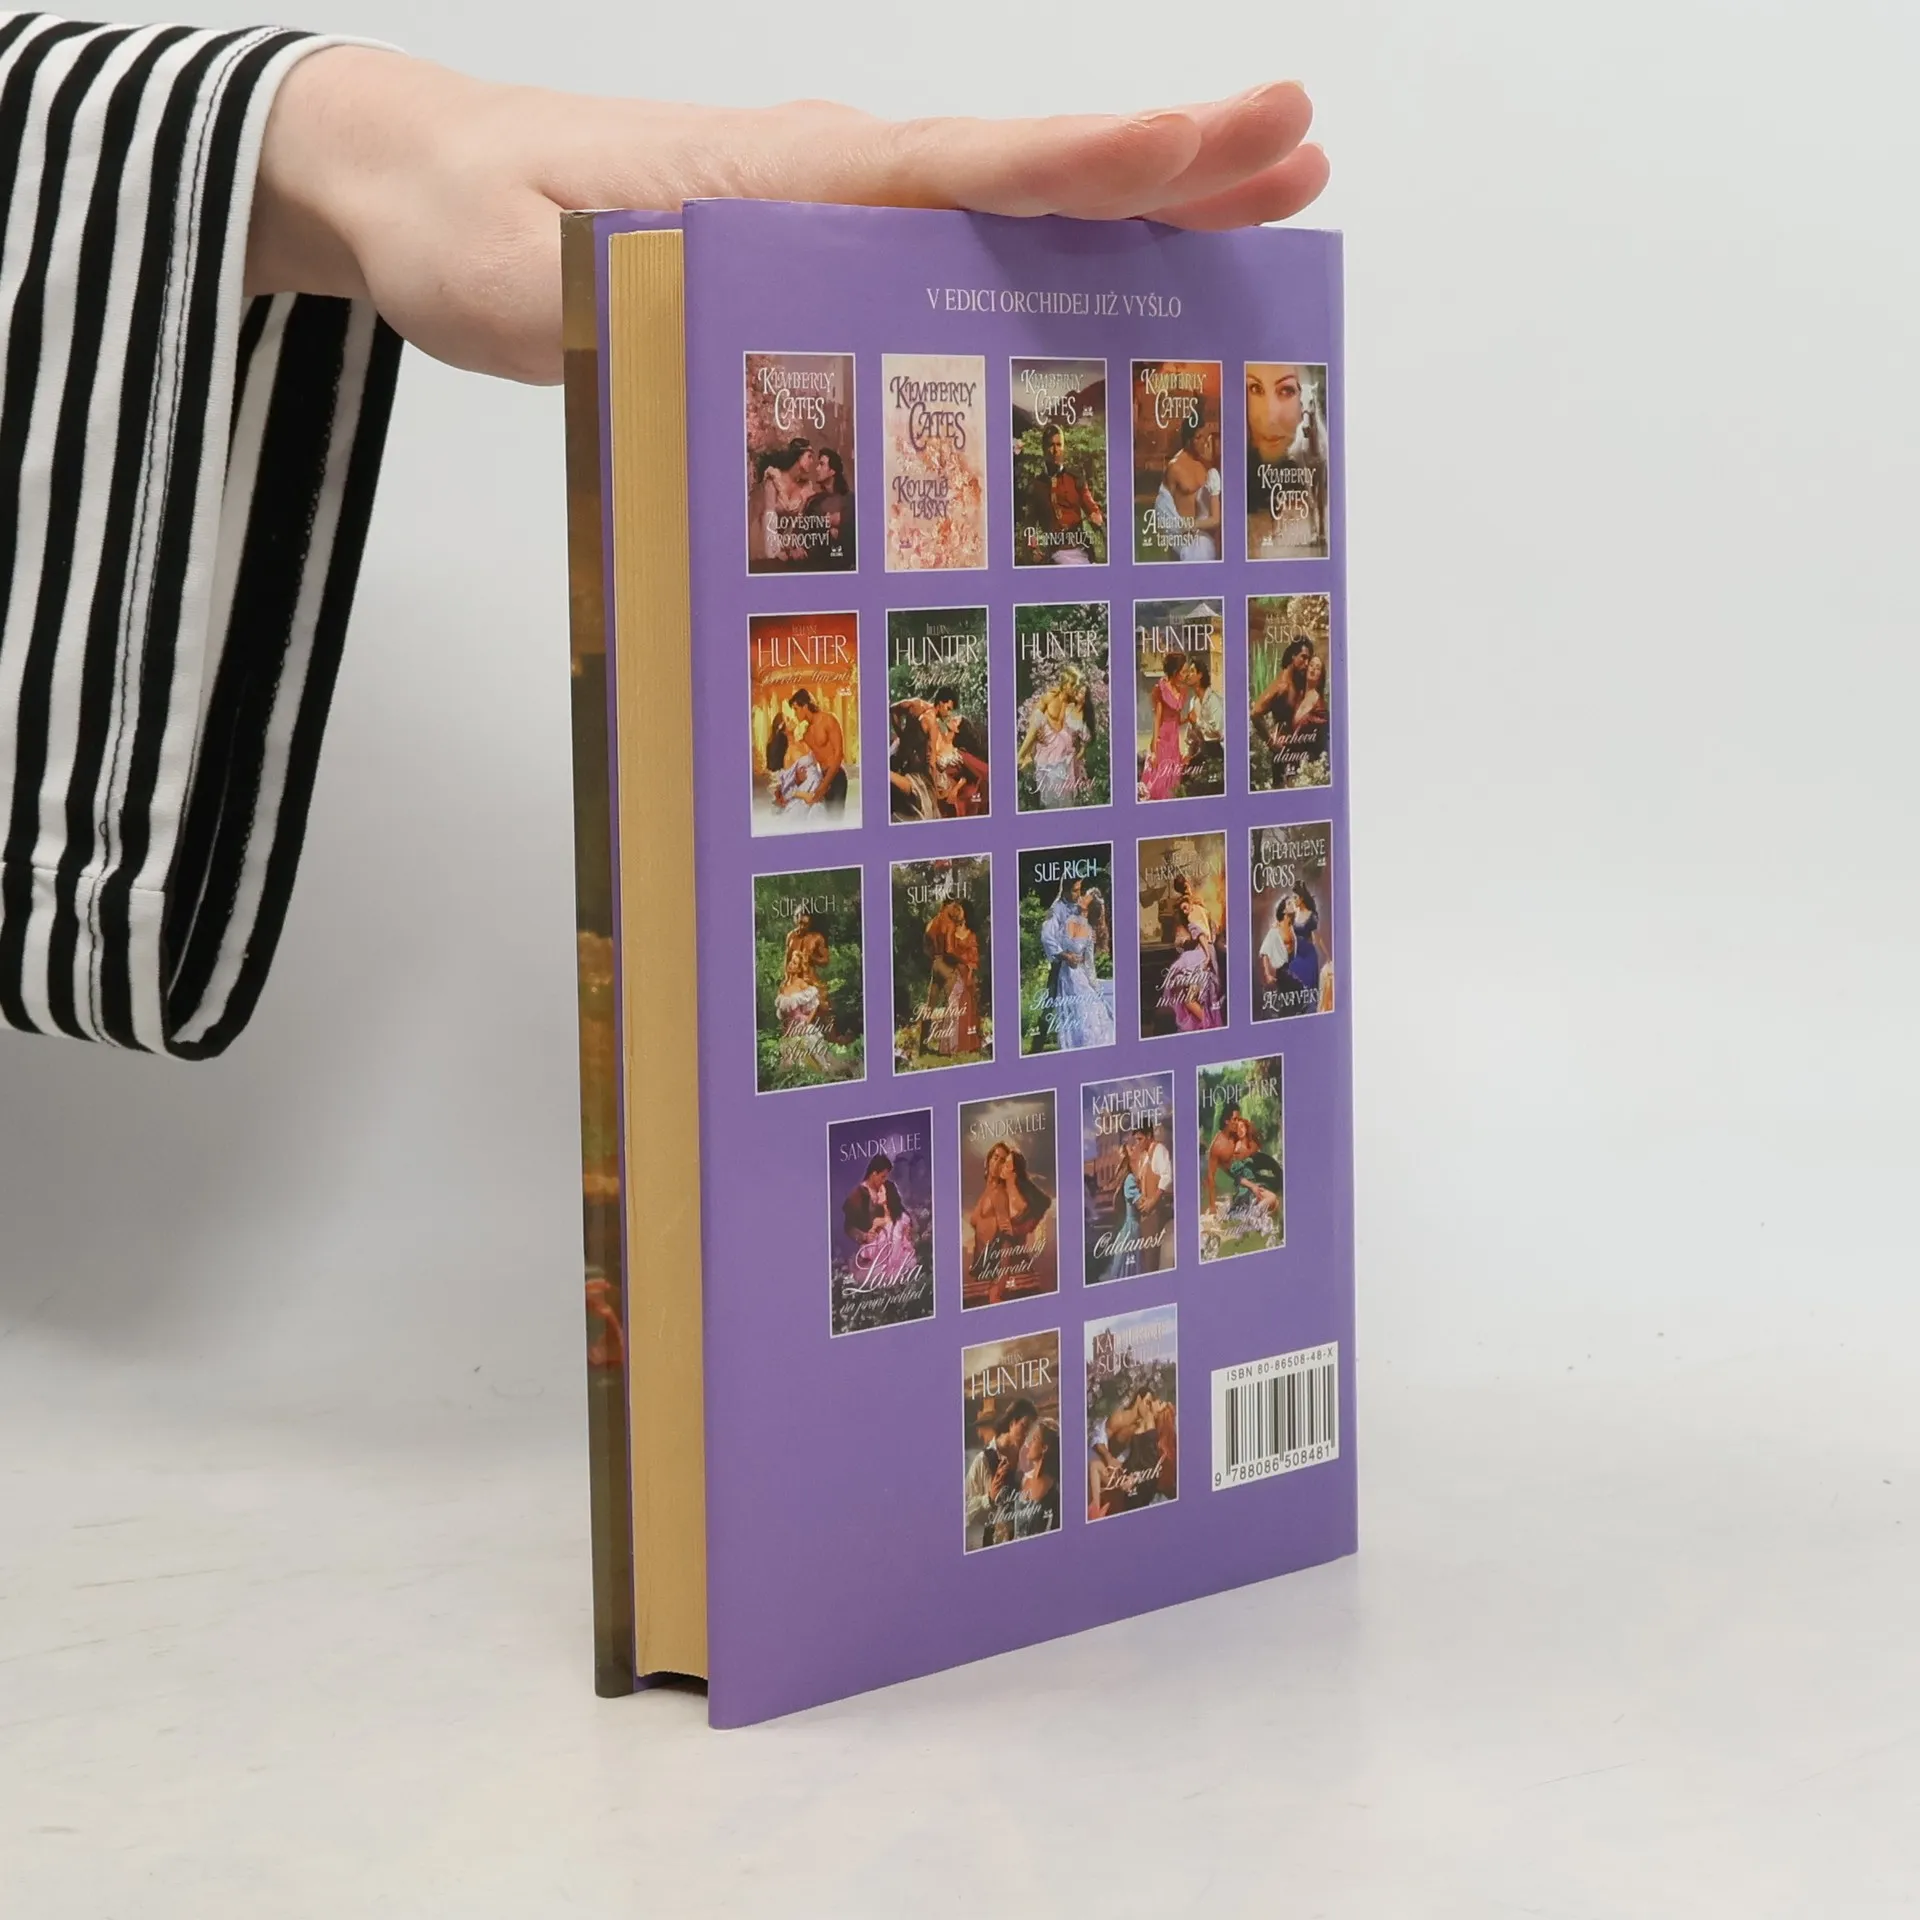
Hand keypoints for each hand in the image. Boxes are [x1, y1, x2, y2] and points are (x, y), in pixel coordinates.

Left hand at [248, 51, 1327, 383]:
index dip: (1082, 164)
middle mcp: (830, 177)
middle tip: (1299, 150)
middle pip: (1022, 171)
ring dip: (1135, 200)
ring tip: (1261, 200)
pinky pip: (964, 238)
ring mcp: (833, 201)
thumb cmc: (465, 222)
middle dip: (1165, 162)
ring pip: (1009, 200)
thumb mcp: (522, 289)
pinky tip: (1107, 274)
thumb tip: (718, 345)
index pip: (959, 168)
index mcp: (782, 178)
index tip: (1194, 145)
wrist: (413, 176)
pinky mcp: (820, 235)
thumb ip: (617, 310)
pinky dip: (1054, 243)